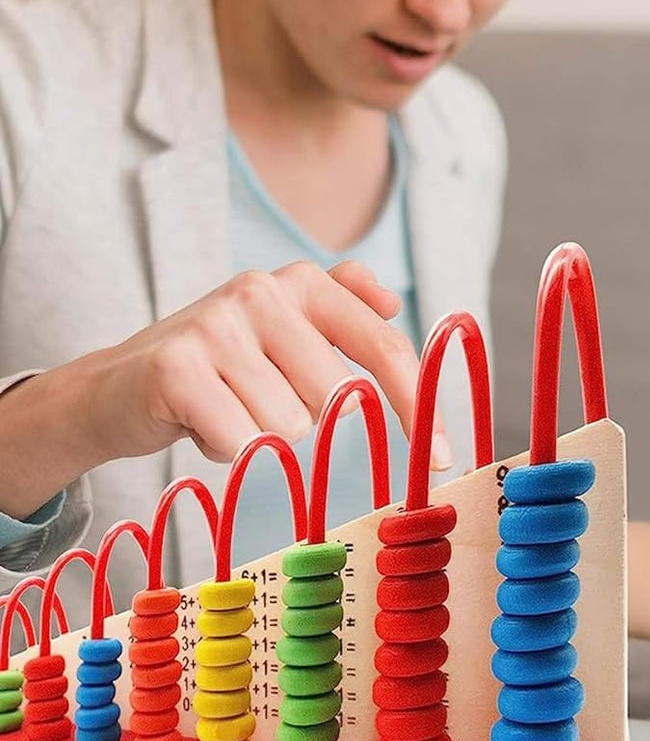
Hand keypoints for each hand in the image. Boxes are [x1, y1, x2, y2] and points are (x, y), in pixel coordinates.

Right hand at [84, 260, 450, 466]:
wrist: (115, 387)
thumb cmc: (220, 366)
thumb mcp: (284, 330)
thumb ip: (342, 305)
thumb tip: (391, 298)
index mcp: (302, 283)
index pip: (384, 347)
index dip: (418, 407)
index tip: (441, 457)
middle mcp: (262, 292)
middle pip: (340, 398)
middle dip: (311, 422)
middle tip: (264, 405)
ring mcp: (218, 326)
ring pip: (292, 425)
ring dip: (264, 436)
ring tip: (228, 410)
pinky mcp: (178, 369)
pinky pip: (243, 441)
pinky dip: (227, 449)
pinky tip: (202, 425)